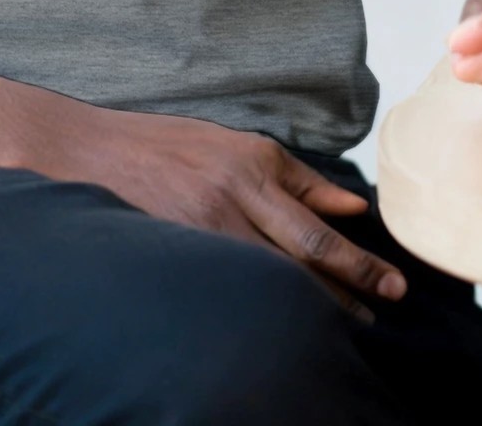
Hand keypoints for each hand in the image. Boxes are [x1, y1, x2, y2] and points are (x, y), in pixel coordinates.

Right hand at [0, 69, 405, 312]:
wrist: (88, 151)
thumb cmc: (169, 144)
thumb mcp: (236, 144)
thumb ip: (297, 178)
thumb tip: (356, 206)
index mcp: (250, 166)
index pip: (316, 230)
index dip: (358, 265)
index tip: (393, 290)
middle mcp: (230, 199)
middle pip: (299, 264)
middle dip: (342, 299)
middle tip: (373, 326)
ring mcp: (199, 232)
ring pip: (266, 284)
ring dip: (305, 313)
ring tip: (336, 337)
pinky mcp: (175, 254)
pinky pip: (227, 291)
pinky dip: (257, 311)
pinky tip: (274, 330)